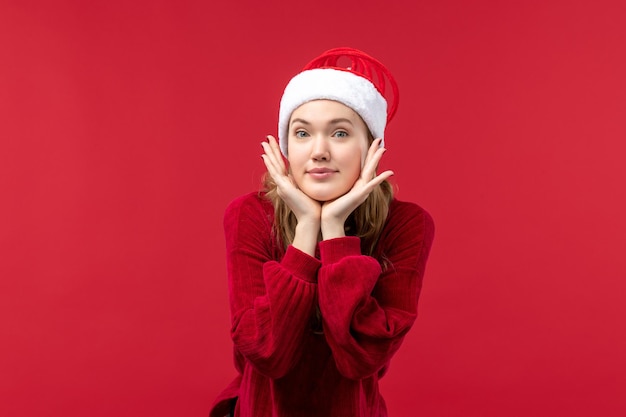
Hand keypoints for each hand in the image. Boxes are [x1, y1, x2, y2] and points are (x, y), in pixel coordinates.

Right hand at [261, 135, 320, 254]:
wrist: (312, 219)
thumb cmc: (315, 207)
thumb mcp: (310, 189)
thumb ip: (309, 182)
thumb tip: (316, 173)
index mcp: (289, 185)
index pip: (282, 166)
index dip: (278, 155)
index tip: (275, 145)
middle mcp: (284, 184)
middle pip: (275, 164)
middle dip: (271, 151)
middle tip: (266, 139)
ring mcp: (282, 186)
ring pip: (273, 166)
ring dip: (269, 154)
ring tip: (264, 142)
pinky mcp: (284, 188)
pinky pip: (275, 173)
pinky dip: (270, 164)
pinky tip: (265, 156)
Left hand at [321, 138, 393, 239]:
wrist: (328, 219)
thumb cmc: (327, 205)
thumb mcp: (332, 187)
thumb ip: (332, 178)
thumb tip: (322, 167)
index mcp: (354, 184)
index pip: (362, 165)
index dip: (366, 154)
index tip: (369, 141)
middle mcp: (360, 186)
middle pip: (369, 165)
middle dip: (374, 152)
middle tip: (379, 139)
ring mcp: (361, 191)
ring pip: (371, 172)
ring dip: (377, 160)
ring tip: (383, 149)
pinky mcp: (359, 196)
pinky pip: (372, 185)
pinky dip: (380, 179)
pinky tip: (389, 172)